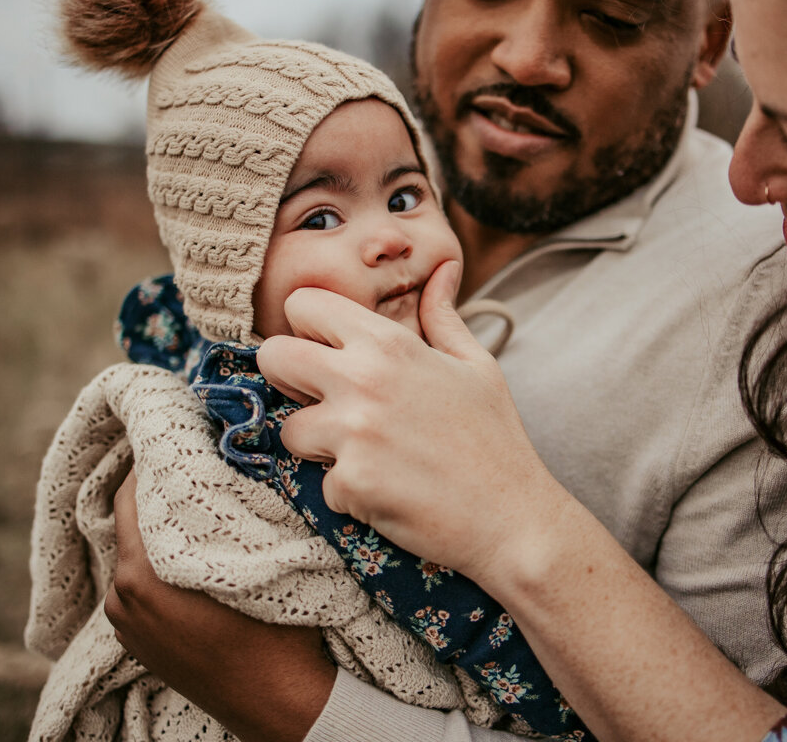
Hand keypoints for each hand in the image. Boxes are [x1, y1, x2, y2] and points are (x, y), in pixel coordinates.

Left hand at [106, 470, 335, 741]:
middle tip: (191, 466)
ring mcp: (125, 624)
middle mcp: (121, 597)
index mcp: (141, 573)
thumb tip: (213, 458)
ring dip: (157, 531)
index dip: (154, 460)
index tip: (179, 438)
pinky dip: (157, 566)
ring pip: (134, 554)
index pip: (130, 493)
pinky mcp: (137, 642)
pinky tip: (193, 559)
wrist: (280, 703)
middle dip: (157, 493)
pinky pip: (140, 586)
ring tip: (196, 513)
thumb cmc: (278, 627)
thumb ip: (225, 507)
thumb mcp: (257, 555)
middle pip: (129, 522)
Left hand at [256, 261, 571, 583]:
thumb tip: (442, 269)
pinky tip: (390, 490)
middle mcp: (363, 380)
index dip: (310, 328)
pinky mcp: (350, 483)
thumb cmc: (496, 439)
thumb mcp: (476, 365)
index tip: (329, 353)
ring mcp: (353, 434)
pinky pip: (322, 483)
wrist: (514, 517)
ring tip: (369, 453)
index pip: (303, 304)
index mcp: (390, 344)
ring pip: (288, 430)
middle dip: (289, 378)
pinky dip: (349, 492)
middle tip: (324, 401)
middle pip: (273, 357)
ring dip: (318, 446)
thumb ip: (443, 315)